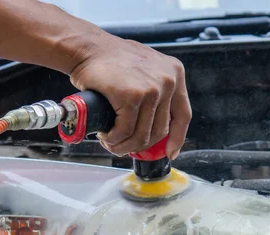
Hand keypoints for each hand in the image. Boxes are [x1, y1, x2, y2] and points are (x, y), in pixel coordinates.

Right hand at [68, 36, 190, 158]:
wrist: (86, 47)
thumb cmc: (111, 59)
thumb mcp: (146, 69)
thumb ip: (158, 92)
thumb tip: (160, 127)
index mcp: (175, 73)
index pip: (183, 115)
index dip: (177, 139)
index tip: (170, 152)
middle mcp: (168, 81)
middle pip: (161, 130)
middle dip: (140, 145)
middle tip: (123, 145)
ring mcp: (151, 89)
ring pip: (143, 135)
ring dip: (125, 145)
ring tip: (111, 142)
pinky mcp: (132, 96)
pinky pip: (125, 131)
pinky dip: (114, 138)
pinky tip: (106, 135)